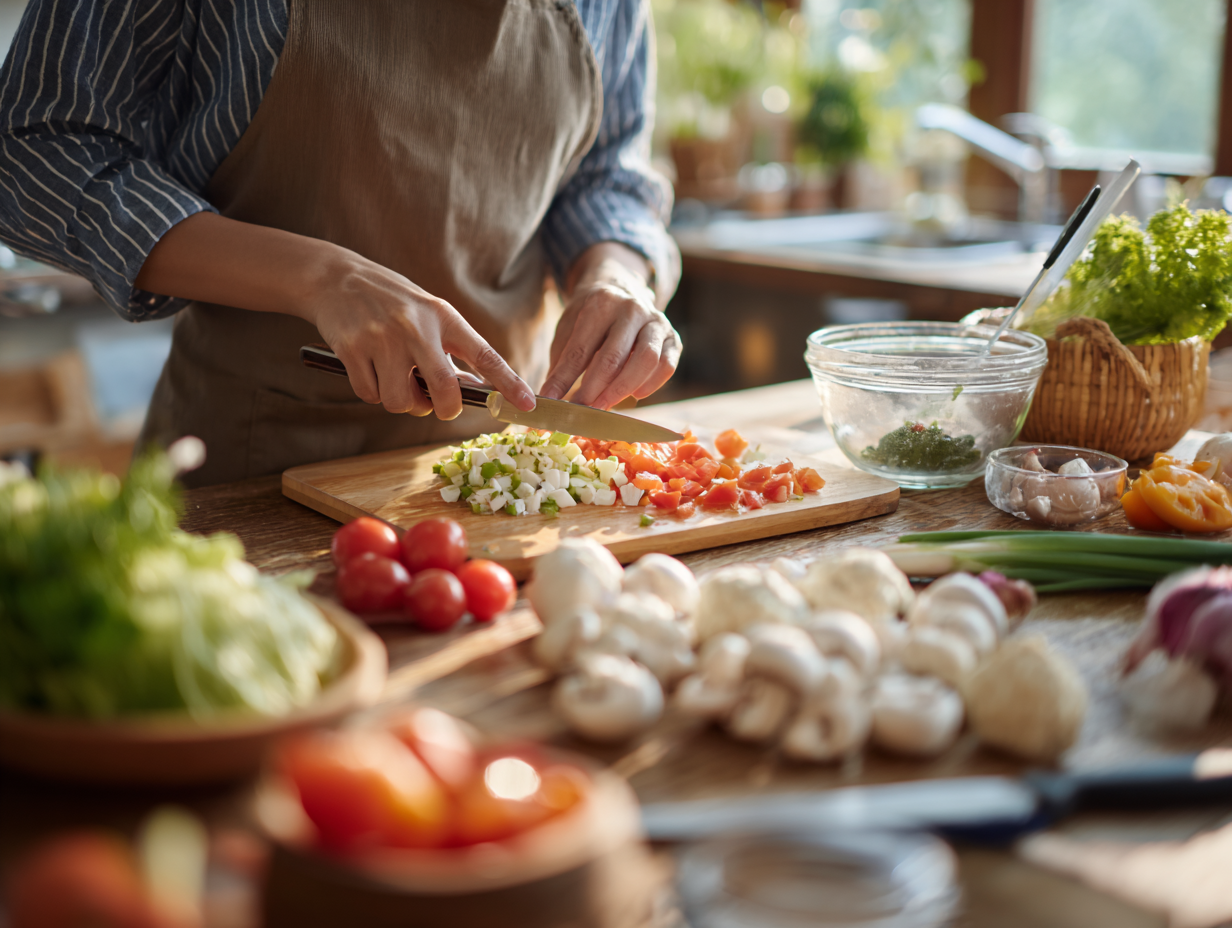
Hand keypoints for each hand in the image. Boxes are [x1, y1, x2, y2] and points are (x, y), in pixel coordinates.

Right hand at [302, 252, 535, 418]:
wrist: (336, 278)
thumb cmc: (391, 302)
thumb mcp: (428, 314)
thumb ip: (448, 348)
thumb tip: (468, 389)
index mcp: (444, 317)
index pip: (485, 355)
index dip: (508, 383)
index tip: (527, 404)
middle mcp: (417, 328)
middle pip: (445, 390)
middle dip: (444, 409)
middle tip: (437, 405)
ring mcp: (383, 340)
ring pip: (401, 401)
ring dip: (401, 402)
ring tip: (397, 380)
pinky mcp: (353, 350)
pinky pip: (371, 395)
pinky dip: (373, 393)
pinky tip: (371, 370)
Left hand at [540, 244, 680, 408]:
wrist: (621, 290)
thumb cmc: (590, 318)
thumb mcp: (569, 329)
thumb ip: (562, 361)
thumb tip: (552, 398)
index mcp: (600, 303)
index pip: (580, 349)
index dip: (564, 379)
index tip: (550, 400)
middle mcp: (632, 309)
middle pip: (614, 357)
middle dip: (594, 389)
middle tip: (581, 409)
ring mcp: (656, 322)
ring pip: (646, 361)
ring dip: (622, 390)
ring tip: (604, 406)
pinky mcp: (673, 338)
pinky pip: (667, 366)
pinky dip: (651, 385)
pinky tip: (634, 395)